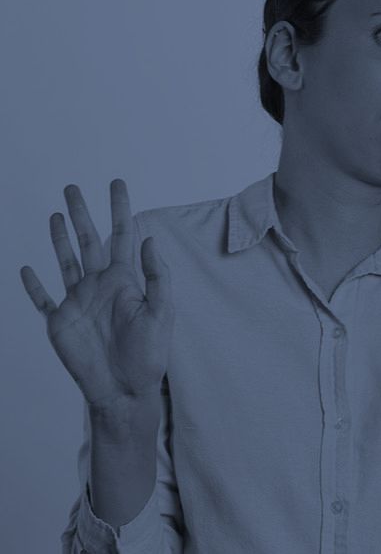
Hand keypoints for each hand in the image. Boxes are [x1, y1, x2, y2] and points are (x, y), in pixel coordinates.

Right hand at [20, 179, 173, 408]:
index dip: (119, 208)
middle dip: (82, 213)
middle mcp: (100, 284)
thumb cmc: (149, 353)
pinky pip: (43, 300)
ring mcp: (78, 301)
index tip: (116, 183)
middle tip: (73, 187)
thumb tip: (149, 239)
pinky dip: (33, 286)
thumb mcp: (161, 311)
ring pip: (66, 261)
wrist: (125, 388)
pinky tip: (27, 269)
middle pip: (89, 240)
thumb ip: (156, 276)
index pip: (122, 234)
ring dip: (59, 238)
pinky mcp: (61, 322)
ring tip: (56, 214)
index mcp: (126, 279)